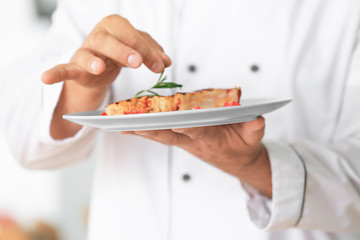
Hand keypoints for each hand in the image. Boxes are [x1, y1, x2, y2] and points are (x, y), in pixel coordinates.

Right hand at [41, 14, 170, 138]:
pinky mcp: (75, 68)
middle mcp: (99, 36)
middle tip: (137, 62)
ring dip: (94, 60)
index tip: (161, 65)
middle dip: (124, 49)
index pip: (132, 33)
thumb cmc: (119, 55)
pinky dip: (55, 73)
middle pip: (109, 39)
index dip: (147, 49)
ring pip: (88, 51)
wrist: (99, 67)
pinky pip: (63, 69)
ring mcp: (85, 51)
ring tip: (100, 67)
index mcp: (115, 27)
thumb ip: (151, 53)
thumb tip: (166, 61)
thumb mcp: (137, 52)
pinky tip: (46, 78)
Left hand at [124, 117, 271, 197]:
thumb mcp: (253, 139)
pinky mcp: (180, 139)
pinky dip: (144, 130)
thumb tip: (256, 118)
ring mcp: (185, 141)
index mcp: (211, 138)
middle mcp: (193, 140)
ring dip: (142, 130)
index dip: (188, 128)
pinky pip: (160, 134)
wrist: (236, 160)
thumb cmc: (243, 146)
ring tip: (120, 124)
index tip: (176, 123)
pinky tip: (127, 126)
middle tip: (131, 124)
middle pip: (171, 135)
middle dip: (152, 129)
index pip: (198, 131)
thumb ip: (254, 128)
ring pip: (161, 135)